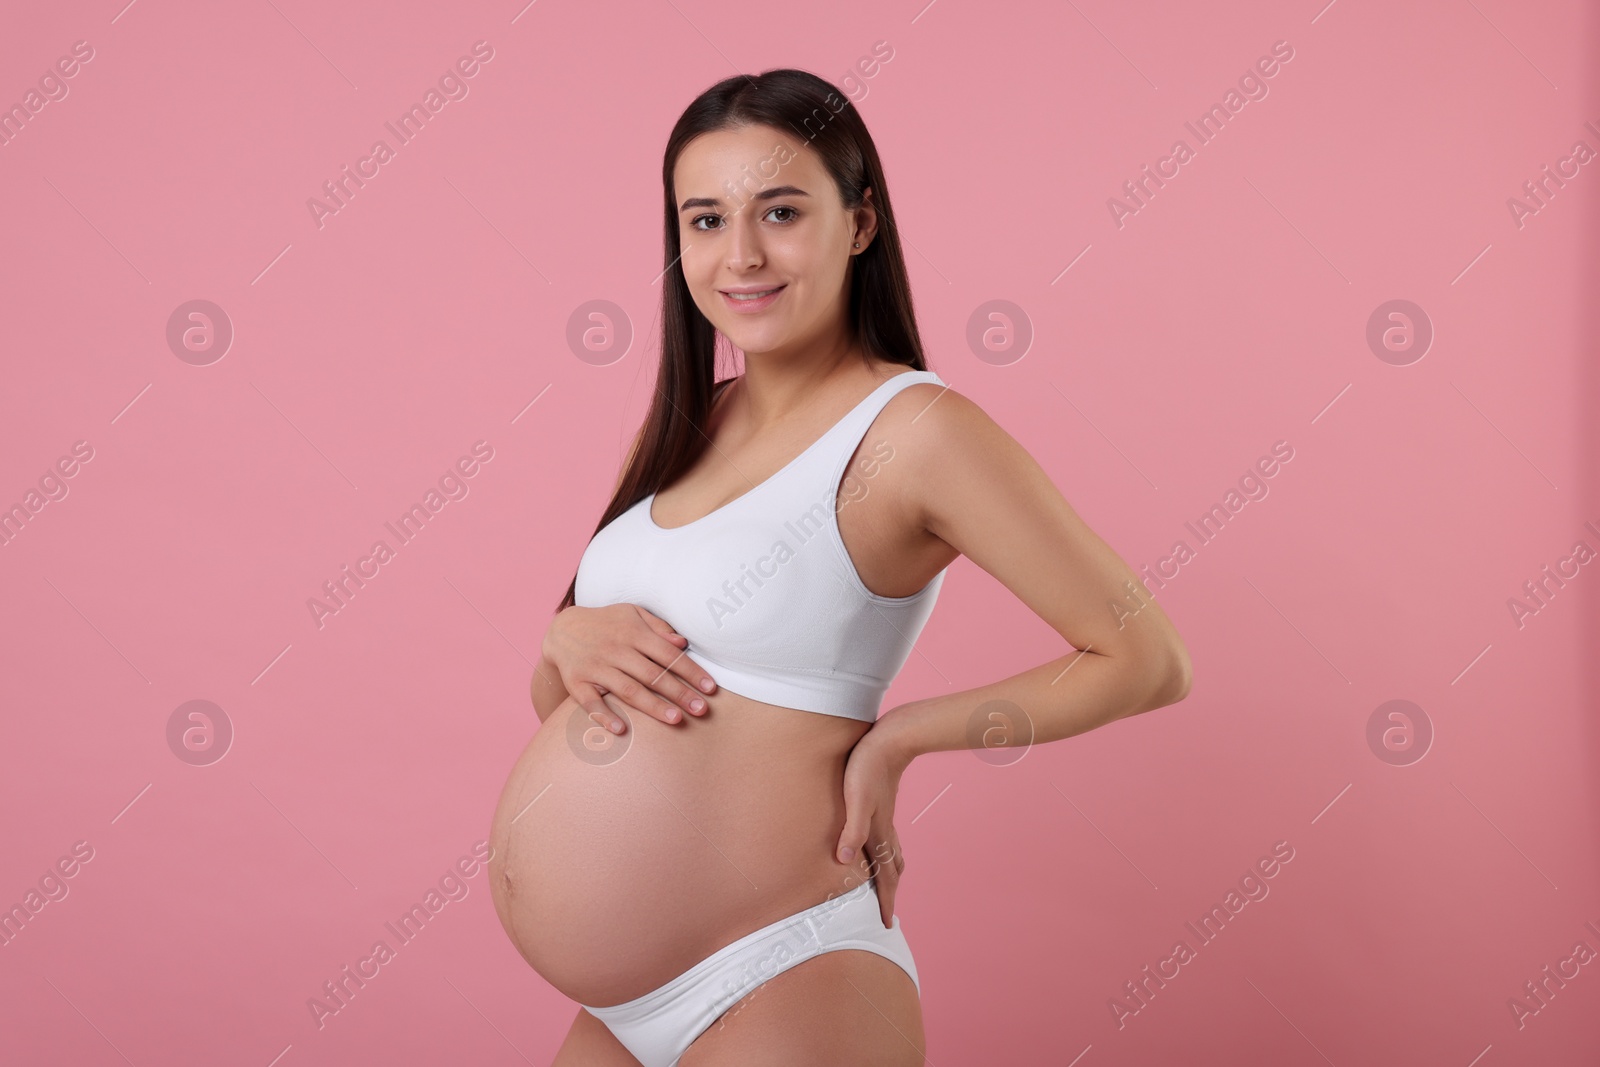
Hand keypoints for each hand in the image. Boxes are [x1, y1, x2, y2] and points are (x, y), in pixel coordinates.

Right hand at [542, 604, 716, 733]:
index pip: (668, 654)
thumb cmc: (607, 623)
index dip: (691, 672)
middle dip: (679, 693)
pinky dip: (604, 716)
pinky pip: (591, 702)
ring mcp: (595, 667)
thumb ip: (658, 627)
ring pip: (628, 690)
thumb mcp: (632, 614)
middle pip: (652, 675)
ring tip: (676, 720)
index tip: (710, 689)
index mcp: (633, 632)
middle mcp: (615, 649)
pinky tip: (621, 730)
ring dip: (653, 706)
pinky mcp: (577, 682)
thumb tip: (683, 643)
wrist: (562, 629)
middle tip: (701, 710)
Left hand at [834, 729, 912, 929]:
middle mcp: (885, 830)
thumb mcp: (856, 800)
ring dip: (891, 875)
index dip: (884, 901)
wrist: (892, 740)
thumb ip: (851, 830)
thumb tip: (843, 862)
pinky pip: (888, 840)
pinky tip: (880, 846)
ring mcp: (886, 818)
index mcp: (878, 834)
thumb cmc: (868, 768)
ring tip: (889, 887)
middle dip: (890, 894)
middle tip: (888, 915)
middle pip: (892, 870)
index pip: (885, 876)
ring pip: (892, 855)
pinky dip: (887, 854)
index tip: (887, 925)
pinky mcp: (882, 806)